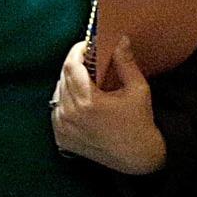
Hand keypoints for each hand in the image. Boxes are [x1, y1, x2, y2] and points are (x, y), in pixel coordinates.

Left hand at [52, 36, 167, 175]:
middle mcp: (70, 115)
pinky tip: (80, 101)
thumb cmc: (139, 122)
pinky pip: (56, 109)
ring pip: (57, 92)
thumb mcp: (138, 89)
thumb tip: (119, 39)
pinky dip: (65, 101)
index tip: (88, 47)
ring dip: (69, 83)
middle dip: (75, 65)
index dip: (77, 51)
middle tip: (90, 61)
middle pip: (63, 77)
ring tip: (87, 82)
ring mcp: (63, 128)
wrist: (136, 157)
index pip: (71, 65)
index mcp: (87, 102)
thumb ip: (125, 62)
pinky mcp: (61, 138)